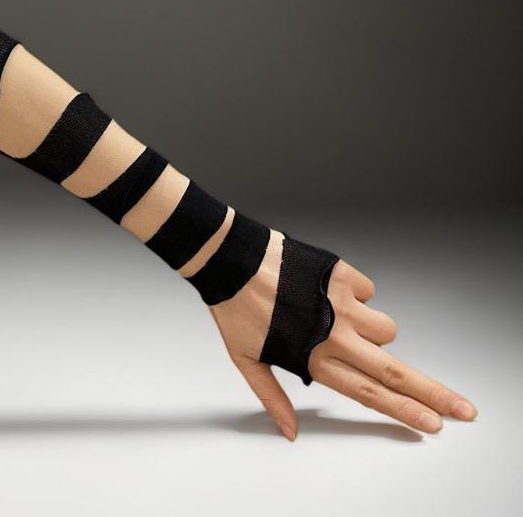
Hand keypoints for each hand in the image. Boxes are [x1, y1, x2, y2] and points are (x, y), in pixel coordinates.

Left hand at [208, 237, 477, 440]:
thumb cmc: (235, 308)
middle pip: (394, 371)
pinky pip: (370, 290)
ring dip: (373, 331)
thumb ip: (272, 396)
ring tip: (338, 320)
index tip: (432, 424)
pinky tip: (327, 291)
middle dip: (431, 393)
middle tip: (460, 408)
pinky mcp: (342, 274)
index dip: (404, 412)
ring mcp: (341, 303)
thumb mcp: (246, 358)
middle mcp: (333, 334)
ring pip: (385, 328)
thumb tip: (290, 432)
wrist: (230, 259)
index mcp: (312, 358)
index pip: (368, 393)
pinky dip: (357, 294)